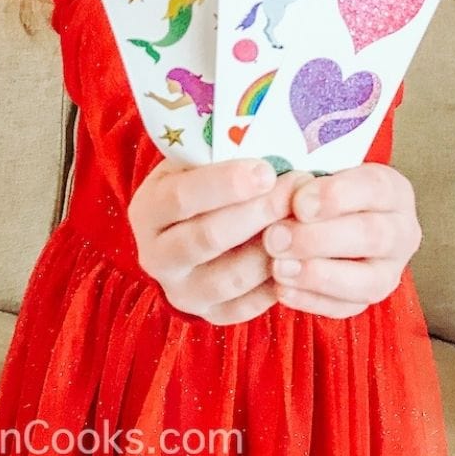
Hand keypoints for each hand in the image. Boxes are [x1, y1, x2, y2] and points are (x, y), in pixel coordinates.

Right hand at [128, 158, 310, 325]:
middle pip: (206, 238)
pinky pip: (247, 307)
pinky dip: (277, 283)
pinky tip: (300, 257)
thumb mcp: (197, 163)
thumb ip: (222, 156)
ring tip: (305, 222)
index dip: (225, 184)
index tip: (265, 170)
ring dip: (273, 248)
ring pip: (231, 277)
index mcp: (149, 209)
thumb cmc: (202, 183)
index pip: (181, 198)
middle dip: (257, 213)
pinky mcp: (210, 316)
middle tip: (296, 191)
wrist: (187, 231)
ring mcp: (181, 291)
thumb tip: (272, 140)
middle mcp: (156, 255)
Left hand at [262, 163, 421, 318]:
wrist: (325, 218)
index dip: (336, 196)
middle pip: (371, 236)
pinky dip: (312, 300)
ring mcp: (390, 270)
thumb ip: (305, 183)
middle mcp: (402, 231)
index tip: (299, 203)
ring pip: (368, 280)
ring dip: (318, 275)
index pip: (375, 188)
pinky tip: (282, 289)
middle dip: (319, 239)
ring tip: (278, 267)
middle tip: (276, 238)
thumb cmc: (318, 190)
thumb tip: (286, 197)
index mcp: (392, 189)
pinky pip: (347, 307)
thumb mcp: (316, 173)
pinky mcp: (369, 298)